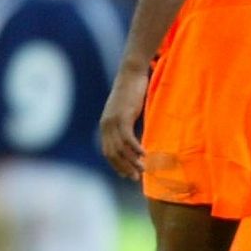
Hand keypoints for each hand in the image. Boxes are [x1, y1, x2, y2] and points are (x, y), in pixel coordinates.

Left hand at [100, 65, 148, 180]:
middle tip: (135, 178)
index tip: (126, 174)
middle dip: (124, 167)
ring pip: (120, 149)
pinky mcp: (123, 117)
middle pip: (112, 154)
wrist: (131, 72)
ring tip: (142, 170)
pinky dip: (136, 149)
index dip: (116, 165)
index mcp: (105, 125)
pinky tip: (144, 155)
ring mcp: (113, 122)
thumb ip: (127, 123)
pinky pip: (128, 139)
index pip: (108, 152)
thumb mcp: (127, 110)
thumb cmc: (132, 90)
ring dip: (131, 161)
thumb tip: (134, 138)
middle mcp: (106, 125)